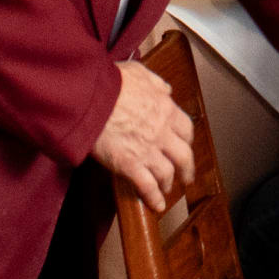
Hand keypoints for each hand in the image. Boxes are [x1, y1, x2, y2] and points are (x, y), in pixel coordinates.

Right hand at [93, 55, 196, 211]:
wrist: (91, 99)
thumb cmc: (111, 83)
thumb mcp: (139, 73)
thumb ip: (156, 83)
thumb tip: (166, 89)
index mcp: (165, 109)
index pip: (186, 129)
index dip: (187, 140)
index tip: (185, 145)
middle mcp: (162, 132)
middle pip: (184, 156)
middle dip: (187, 169)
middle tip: (187, 176)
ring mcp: (147, 150)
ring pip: (167, 173)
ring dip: (168, 184)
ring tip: (166, 189)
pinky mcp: (130, 165)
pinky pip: (147, 187)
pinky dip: (153, 198)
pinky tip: (155, 205)